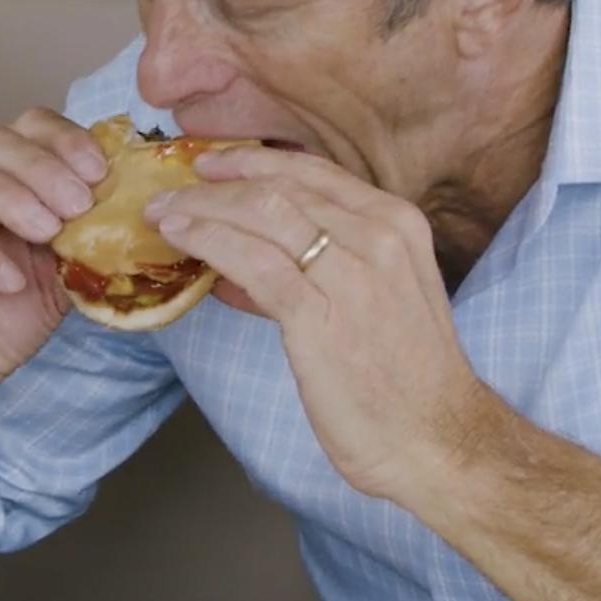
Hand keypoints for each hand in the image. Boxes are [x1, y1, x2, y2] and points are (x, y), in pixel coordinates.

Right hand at [0, 109, 105, 430]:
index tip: (99, 171)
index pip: (23, 127)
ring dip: (5, 195)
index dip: (62, 139)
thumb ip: (86, 237)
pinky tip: (11, 281)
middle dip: (39, 166)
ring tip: (46, 231)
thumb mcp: (61, 273)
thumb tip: (134, 212)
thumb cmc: (2, 317)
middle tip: (77, 204)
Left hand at [150, 147, 488, 503]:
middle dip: (216, 184)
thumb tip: (244, 263)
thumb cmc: (408, 379)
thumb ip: (323, 269)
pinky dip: (209, 243)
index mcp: (396, 223)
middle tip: (171, 192)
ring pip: (260, 214)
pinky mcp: (318, 314)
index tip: (213, 164)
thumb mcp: (380, 298)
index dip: (254, 161)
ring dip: (201, 210)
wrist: (437, 439)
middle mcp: (377, 235)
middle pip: (280, 187)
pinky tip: (182, 242)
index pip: (313, 173)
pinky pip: (250, 260)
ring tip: (163, 215)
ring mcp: (350, 272)